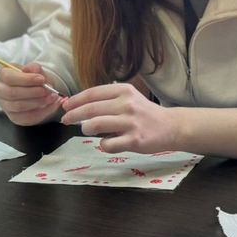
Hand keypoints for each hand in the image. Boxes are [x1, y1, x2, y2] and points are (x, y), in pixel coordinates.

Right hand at [0, 63, 61, 125]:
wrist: (38, 89)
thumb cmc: (33, 78)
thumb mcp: (35, 69)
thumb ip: (34, 68)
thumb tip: (29, 69)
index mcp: (2, 75)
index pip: (9, 78)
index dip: (26, 79)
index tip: (41, 79)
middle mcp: (0, 91)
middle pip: (12, 93)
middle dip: (32, 92)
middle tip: (47, 90)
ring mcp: (5, 106)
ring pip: (19, 106)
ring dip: (38, 102)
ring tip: (51, 97)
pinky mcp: (14, 117)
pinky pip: (27, 117)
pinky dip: (42, 112)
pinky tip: (51, 105)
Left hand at [60, 83, 177, 153]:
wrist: (171, 127)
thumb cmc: (145, 113)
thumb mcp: (129, 98)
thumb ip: (108, 100)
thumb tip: (78, 106)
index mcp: (124, 91)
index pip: (93, 93)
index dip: (75, 100)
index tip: (65, 105)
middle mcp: (127, 104)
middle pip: (90, 109)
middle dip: (73, 115)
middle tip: (65, 120)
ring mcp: (130, 123)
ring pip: (95, 125)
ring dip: (87, 129)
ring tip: (88, 130)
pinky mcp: (134, 140)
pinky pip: (108, 144)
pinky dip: (103, 145)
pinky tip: (108, 143)